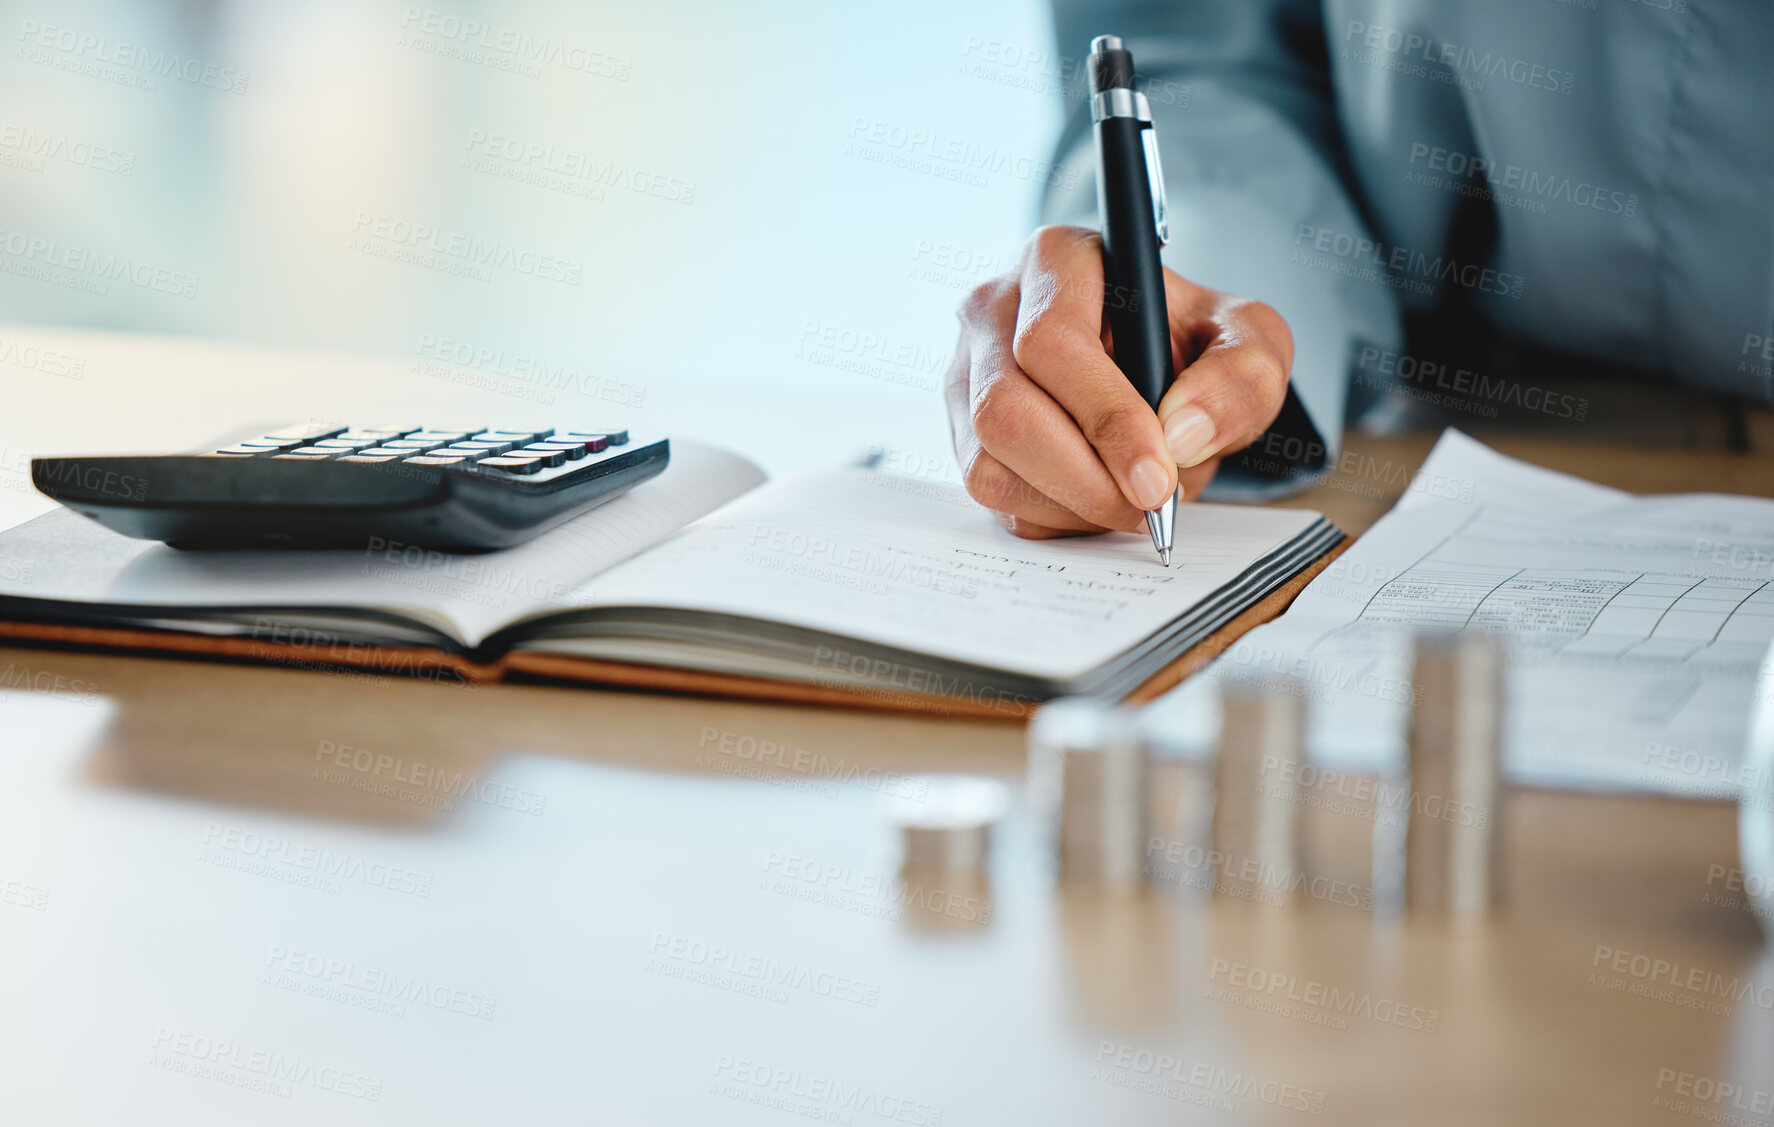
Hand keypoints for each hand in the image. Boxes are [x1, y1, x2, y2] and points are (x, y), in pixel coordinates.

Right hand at [944, 225, 1292, 537]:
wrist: (1162, 370)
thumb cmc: (1195, 345)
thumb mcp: (1250, 344)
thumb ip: (1241, 377)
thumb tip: (1180, 434)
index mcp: (1057, 260)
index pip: (1052, 340)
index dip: (1105, 417)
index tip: (1158, 475)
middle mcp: (993, 309)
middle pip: (1004, 409)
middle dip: (1084, 478)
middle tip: (1148, 508)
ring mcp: (966, 373)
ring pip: (986, 461)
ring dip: (1068, 502)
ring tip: (1131, 501)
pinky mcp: (962, 430)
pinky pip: (990, 493)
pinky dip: (1051, 515)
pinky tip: (1097, 499)